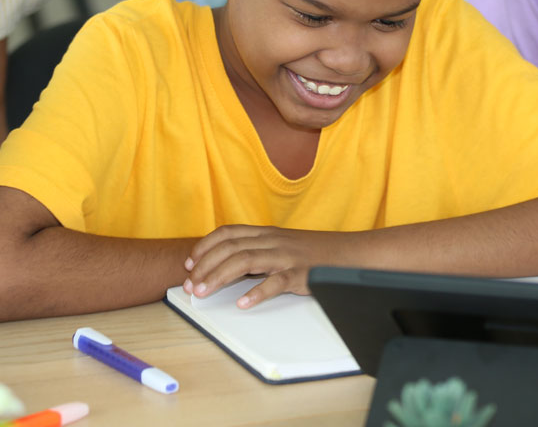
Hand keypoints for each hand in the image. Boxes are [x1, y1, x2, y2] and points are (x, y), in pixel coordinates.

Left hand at [184, 225, 352, 308]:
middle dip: (204, 266)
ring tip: (203, 292)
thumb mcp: (282, 245)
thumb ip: (258, 250)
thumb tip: (228, 265)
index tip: (189, 263)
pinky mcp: (300, 274)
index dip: (205, 246)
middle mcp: (273, 241)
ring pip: (245, 261)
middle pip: (230, 248)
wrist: (349, 254)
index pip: (228, 233)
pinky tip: (243, 304)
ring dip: (219, 277)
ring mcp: (286, 256)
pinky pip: (275, 283)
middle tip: (189, 285)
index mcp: (267, 233)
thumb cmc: (314, 253)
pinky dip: (257, 293)